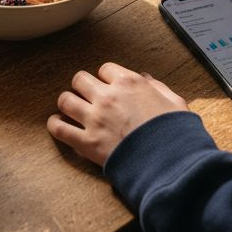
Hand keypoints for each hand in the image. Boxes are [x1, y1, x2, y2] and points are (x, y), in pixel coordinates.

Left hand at [47, 62, 189, 166]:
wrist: (170, 162)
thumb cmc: (176, 133)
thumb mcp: (175, 103)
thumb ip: (158, 87)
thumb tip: (145, 78)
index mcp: (129, 83)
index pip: (105, 69)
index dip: (106, 77)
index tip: (108, 86)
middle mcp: (108, 97)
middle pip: (80, 79)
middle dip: (82, 86)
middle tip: (87, 96)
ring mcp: (95, 119)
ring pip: (65, 100)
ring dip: (67, 103)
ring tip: (72, 109)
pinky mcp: (86, 142)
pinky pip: (59, 128)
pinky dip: (55, 125)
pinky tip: (58, 125)